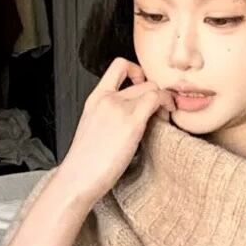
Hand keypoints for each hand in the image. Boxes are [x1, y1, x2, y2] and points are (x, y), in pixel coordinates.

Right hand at [52, 57, 174, 206]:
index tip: (144, 87)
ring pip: (152, 88)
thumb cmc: (86, 163)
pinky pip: (156, 100)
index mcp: (95, 98)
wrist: (78, 177)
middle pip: (142, 81)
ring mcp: (119, 109)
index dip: (137, 72)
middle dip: (155, 93)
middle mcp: (107, 99)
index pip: (118, 67)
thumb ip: (109, 117)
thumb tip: (129, 118)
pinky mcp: (132, 123)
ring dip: (164, 100)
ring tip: (164, 116)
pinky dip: (166, 104)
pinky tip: (166, 118)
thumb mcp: (94, 129)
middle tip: (160, 110)